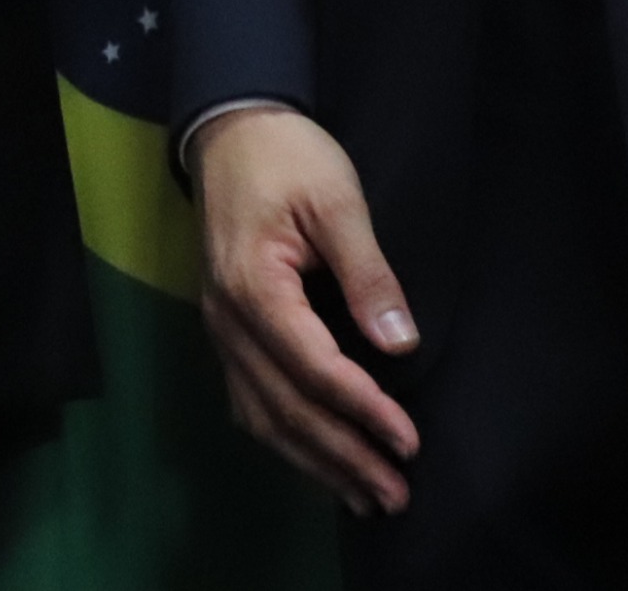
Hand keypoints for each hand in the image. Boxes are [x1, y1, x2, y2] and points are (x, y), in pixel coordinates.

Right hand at [190, 106, 420, 516]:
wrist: (231, 130)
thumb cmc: (288, 157)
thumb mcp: (338, 200)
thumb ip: (368, 274)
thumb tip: (401, 345)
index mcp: (253, 287)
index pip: (313, 367)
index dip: (362, 409)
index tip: (407, 440)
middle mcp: (228, 321)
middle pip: (285, 407)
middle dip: (342, 456)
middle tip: (394, 494)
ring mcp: (220, 329)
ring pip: (262, 415)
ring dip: (314, 462)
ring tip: (363, 496)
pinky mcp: (227, 330)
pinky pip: (249, 400)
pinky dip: (284, 440)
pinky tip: (316, 462)